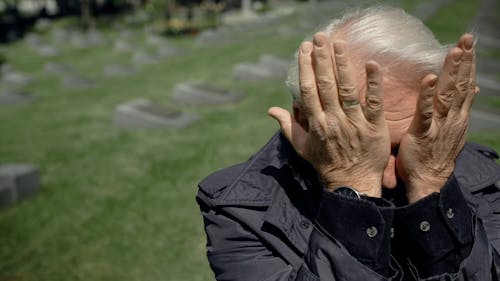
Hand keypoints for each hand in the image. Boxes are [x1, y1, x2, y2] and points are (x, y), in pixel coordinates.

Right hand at [268, 33, 389, 197]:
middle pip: (326, 85)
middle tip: (320, 37)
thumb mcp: (301, 147)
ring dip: (342, 65)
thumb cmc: (325, 165)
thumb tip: (271, 110)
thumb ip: (287, 126)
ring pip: (347, 89)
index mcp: (315, 123)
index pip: (308, 90)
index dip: (306, 68)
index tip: (304, 49)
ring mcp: (354, 123)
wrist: (350, 185)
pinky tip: (371, 64)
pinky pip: (374, 103)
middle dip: (322, 59)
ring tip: (338, 43)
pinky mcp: (374, 127)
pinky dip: (373, 84)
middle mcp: (333, 120)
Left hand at [396, 34, 477, 202]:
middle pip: (461, 85)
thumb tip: (474, 89)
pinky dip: (428, 95)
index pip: (466, 85)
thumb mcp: (452, 129)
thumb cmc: (435, 155)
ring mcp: (439, 126)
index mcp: (458, 116)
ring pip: (448, 95)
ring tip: (454, 52)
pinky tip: (430, 79)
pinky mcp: (423, 134)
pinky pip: (426, 113)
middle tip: (467, 39)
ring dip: (452, 72)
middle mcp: (453, 118)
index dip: (468, 64)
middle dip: (464, 61)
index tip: (469, 44)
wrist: (429, 181)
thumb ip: (460, 108)